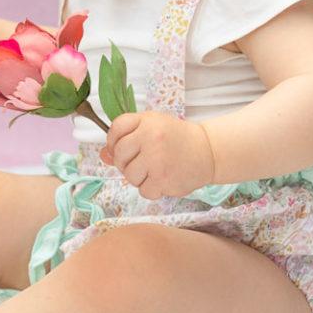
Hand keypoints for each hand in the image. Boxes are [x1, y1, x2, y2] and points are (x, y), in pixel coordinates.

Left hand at [98, 112, 214, 199]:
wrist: (208, 151)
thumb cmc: (177, 138)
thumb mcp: (152, 127)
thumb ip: (126, 137)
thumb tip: (103, 155)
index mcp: (147, 122)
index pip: (115, 129)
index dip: (113, 140)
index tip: (122, 146)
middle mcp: (151, 139)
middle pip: (119, 156)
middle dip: (125, 161)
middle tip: (142, 160)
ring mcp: (157, 161)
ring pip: (129, 176)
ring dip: (139, 177)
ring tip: (154, 169)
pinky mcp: (164, 180)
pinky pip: (143, 191)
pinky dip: (151, 188)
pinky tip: (162, 179)